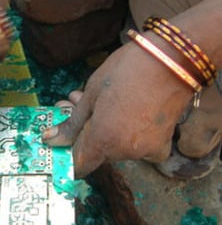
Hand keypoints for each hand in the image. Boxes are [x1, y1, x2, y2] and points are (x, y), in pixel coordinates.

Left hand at [42, 41, 193, 176]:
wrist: (173, 60)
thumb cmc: (126, 70)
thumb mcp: (91, 93)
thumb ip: (72, 123)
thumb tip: (50, 139)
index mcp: (103, 139)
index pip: (79, 165)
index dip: (68, 157)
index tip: (62, 144)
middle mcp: (123, 152)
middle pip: (96, 152)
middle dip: (84, 132)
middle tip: (75, 105)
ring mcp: (144, 151)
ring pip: (114, 148)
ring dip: (102, 129)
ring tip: (98, 100)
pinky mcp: (161, 146)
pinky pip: (135, 147)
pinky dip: (127, 133)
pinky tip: (123, 111)